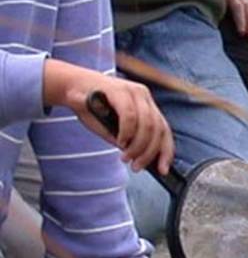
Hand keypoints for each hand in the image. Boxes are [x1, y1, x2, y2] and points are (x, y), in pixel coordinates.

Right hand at [44, 64, 174, 174]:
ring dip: (138, 145)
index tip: (163, 170)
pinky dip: (127, 132)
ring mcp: (133, 91)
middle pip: (158, 129)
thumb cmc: (93, 109)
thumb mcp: (114, 130)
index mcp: (147, 106)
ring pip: (147, 123)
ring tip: (126, 157)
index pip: (164, 130)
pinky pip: (130, 115)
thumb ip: (127, 141)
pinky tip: (120, 141)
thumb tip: (140, 159)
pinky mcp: (120, 89)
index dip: (166, 151)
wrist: (71, 88)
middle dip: (149, 152)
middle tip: (136, 166)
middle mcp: (144, 97)